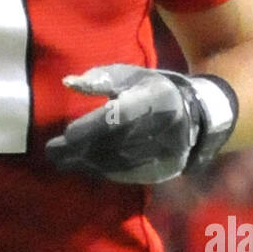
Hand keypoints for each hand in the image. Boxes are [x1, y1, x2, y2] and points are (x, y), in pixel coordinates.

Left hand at [45, 64, 237, 183]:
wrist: (199, 116)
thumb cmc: (155, 90)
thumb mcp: (133, 76)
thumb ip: (101, 78)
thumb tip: (69, 83)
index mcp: (156, 100)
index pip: (119, 117)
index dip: (91, 128)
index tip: (66, 134)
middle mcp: (163, 129)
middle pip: (115, 144)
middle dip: (81, 151)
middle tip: (52, 152)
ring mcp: (166, 153)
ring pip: (119, 163)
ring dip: (87, 164)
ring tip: (62, 160)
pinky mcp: (164, 171)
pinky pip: (128, 175)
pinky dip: (103, 172)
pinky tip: (85, 167)